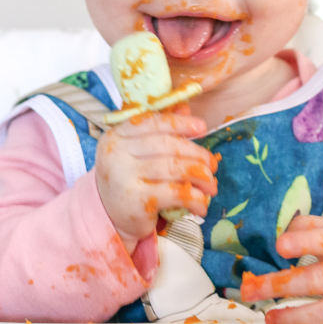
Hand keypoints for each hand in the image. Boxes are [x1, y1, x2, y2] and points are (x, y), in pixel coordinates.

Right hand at [94, 109, 215, 253]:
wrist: (110, 216)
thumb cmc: (130, 179)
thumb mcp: (138, 152)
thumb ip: (160, 131)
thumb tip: (185, 107)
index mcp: (116, 136)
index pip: (152, 123)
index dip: (180, 123)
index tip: (202, 127)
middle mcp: (116, 154)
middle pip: (169, 146)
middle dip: (198, 155)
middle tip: (213, 166)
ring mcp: (124, 177)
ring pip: (176, 169)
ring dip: (202, 177)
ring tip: (211, 186)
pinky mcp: (136, 201)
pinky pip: (177, 193)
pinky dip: (196, 198)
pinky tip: (202, 204)